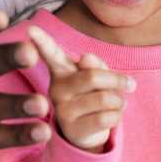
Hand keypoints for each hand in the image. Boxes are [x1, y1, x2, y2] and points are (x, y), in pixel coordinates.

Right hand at [28, 26, 135, 152]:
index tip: (30, 29)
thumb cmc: (94, 96)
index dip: (41, 42)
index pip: (51, 53)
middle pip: (93, 76)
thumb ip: (96, 64)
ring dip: (120, 101)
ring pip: (104, 98)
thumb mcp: (98, 76)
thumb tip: (86, 58)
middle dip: (118, 80)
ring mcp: (62, 111)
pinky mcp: (72, 130)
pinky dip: (118, 116)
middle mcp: (56, 89)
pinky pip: (107, 118)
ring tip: (119, 104)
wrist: (90, 133)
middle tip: (130, 85)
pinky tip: (112, 117)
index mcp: (61, 70)